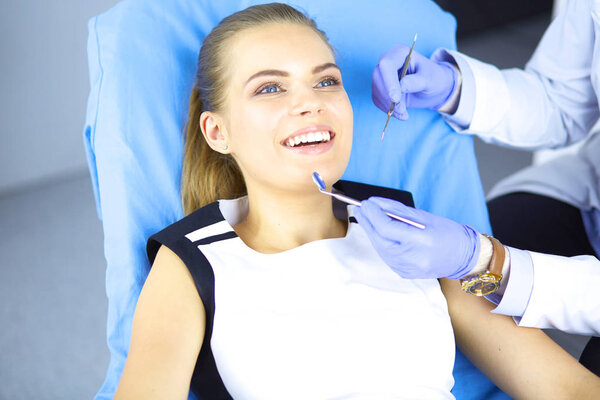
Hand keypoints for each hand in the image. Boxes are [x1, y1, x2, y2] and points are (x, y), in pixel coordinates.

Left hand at [353, 197, 479, 278]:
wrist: (464, 257)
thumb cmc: (448, 233)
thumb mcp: (425, 216)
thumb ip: (398, 211)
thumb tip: (377, 203)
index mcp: (421, 242)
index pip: (387, 229)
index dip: (374, 215)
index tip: (367, 203)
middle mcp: (413, 258)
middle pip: (380, 240)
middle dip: (368, 223)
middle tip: (360, 209)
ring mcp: (408, 269)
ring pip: (380, 249)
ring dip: (371, 233)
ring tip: (365, 218)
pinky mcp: (405, 273)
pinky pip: (386, 257)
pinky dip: (380, 244)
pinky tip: (377, 233)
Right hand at [372, 44, 458, 119]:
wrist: (432, 88)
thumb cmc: (433, 79)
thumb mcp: (430, 79)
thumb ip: (417, 81)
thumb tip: (402, 86)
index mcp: (400, 53)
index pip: (387, 64)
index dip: (389, 82)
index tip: (396, 99)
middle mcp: (387, 62)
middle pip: (377, 77)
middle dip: (388, 97)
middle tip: (402, 110)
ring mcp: (382, 76)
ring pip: (377, 91)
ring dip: (389, 106)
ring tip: (404, 113)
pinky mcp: (380, 89)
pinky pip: (378, 100)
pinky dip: (388, 110)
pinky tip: (400, 113)